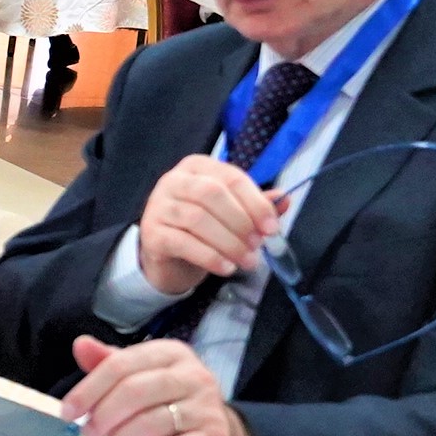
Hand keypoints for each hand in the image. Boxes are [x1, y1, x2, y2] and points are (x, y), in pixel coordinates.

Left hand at [63, 336, 259, 435]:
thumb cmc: (168, 406)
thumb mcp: (139, 379)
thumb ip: (109, 364)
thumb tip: (80, 344)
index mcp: (170, 354)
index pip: (120, 365)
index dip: (88, 389)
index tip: (67, 412)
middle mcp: (194, 376)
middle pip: (135, 390)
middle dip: (103, 415)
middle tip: (87, 433)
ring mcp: (207, 408)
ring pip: (153, 421)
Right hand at [130, 153, 280, 299]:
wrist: (169, 257)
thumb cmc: (203, 228)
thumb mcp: (231, 213)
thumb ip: (255, 205)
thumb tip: (284, 199)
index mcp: (197, 167)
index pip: (231, 178)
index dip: (255, 203)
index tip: (272, 228)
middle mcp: (174, 180)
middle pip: (212, 194)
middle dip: (241, 222)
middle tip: (258, 246)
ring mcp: (158, 206)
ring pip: (197, 219)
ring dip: (229, 243)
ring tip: (247, 261)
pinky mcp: (151, 233)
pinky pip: (182, 243)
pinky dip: (209, 257)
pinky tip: (226, 267)